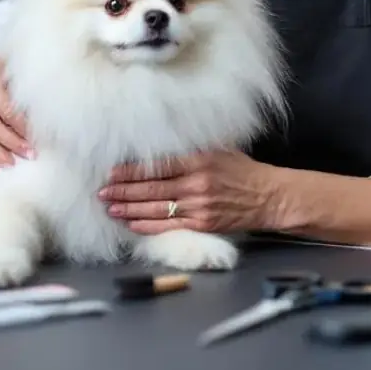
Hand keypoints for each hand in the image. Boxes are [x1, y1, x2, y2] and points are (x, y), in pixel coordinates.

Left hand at [98, 151, 273, 234]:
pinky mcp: (203, 224)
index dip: (132, 171)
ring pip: (156, 209)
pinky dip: (148, 225)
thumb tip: (162, 144)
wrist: (269, 197)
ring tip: (110, 208)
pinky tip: (132, 224)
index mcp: (198, 160)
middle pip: (151, 189)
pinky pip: (169, 225)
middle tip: (101, 192)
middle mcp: (196, 183)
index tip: (112, 172)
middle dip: (123, 191)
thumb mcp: (220, 150)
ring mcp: (199, 206)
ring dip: (130, 210)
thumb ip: (191, 149)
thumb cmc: (243, 171)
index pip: (158, 166)